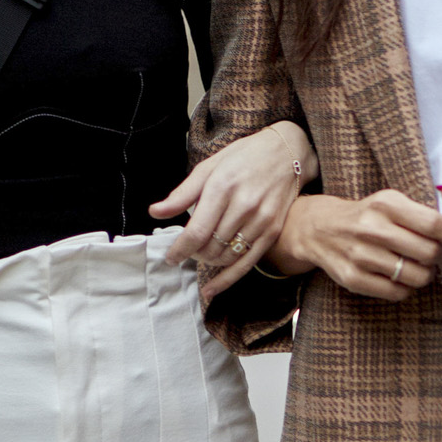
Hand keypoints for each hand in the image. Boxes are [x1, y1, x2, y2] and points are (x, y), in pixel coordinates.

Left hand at [151, 122, 318, 298]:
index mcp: (223, 187)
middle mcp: (243, 205)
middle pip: (211, 247)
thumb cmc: (243, 157)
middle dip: (194, 254)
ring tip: (203, 255)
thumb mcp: (209, 167)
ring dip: (209, 262)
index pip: (197, 231)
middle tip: (189, 249)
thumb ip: (182, 194)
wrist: (286, 153)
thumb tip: (156, 212)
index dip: (180, 249)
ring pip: (227, 257)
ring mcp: (261, 220)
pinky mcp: (272, 231)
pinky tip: (213, 289)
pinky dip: (227, 279)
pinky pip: (247, 263)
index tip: (171, 257)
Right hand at [273, 189, 441, 301]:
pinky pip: (397, 292)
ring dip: (426, 275)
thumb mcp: (392, 204)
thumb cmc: (367, 216)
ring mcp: (361, 256)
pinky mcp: (353, 279)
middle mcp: (372, 229)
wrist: (320, 229)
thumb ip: (427, 214)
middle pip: (429, 253)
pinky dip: (406, 289)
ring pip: (416, 276)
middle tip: (439, 256)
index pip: (434, 224)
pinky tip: (400, 277)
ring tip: (420, 267)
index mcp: (386, 204)